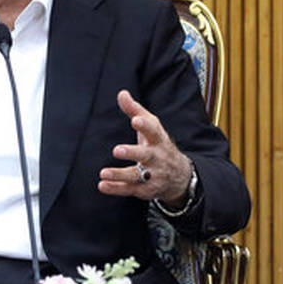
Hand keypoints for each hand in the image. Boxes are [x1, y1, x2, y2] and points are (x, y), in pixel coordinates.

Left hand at [98, 89, 192, 206]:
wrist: (179, 176)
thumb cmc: (158, 145)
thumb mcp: (151, 126)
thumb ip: (135, 110)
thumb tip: (122, 93)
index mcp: (158, 139)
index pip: (153, 131)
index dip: (145, 125)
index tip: (135, 120)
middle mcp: (157, 158)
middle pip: (146, 155)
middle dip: (132, 153)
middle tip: (117, 150)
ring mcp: (152, 175)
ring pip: (136, 176)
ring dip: (119, 174)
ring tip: (103, 172)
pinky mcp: (146, 190)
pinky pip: (130, 190)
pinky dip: (116, 189)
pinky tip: (102, 185)